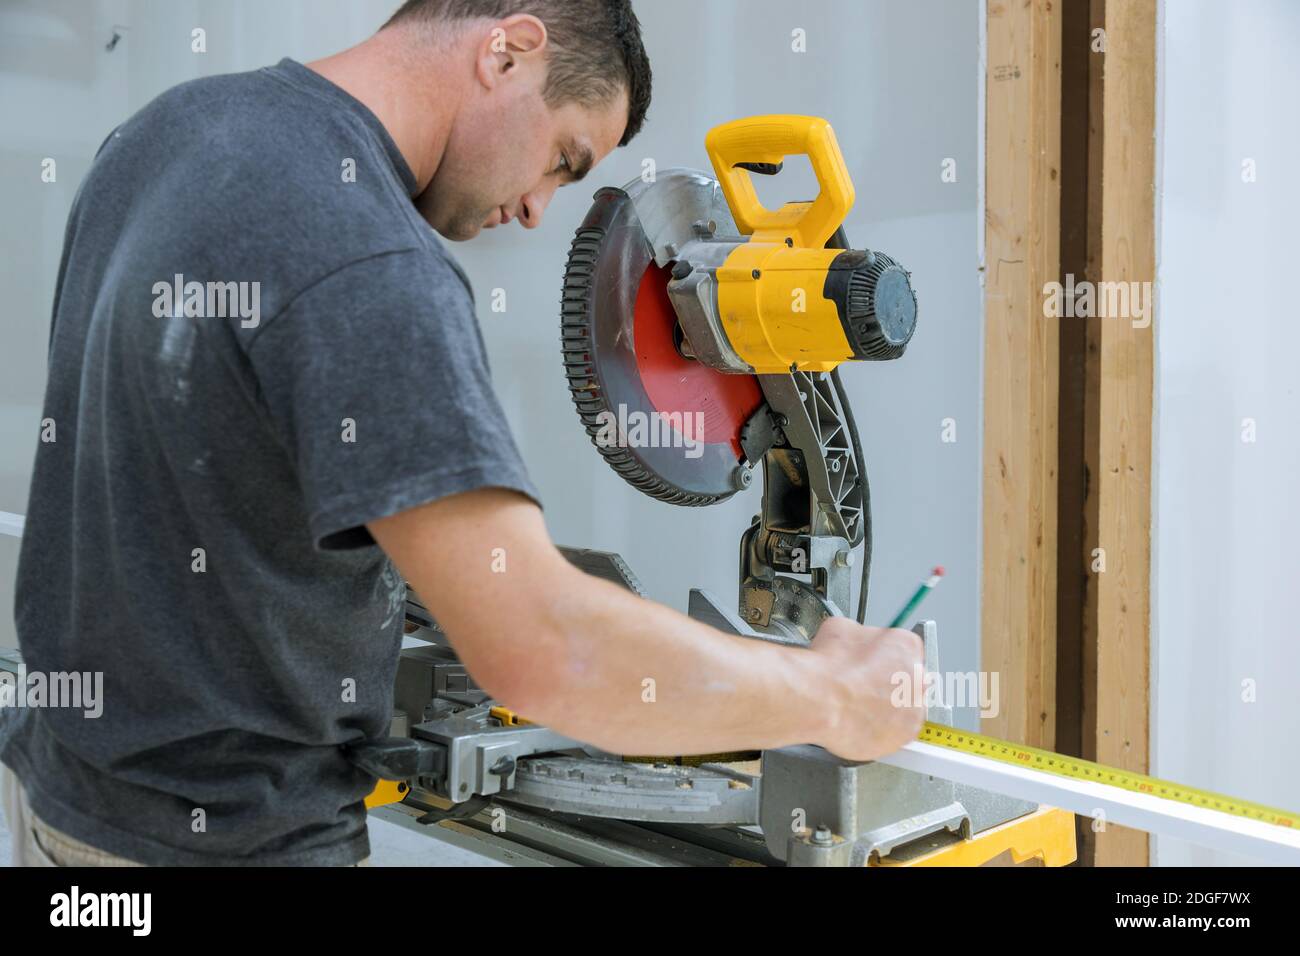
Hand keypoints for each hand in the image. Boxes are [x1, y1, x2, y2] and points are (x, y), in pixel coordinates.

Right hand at [808, 617, 926, 761]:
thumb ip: (860, 636)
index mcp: (906, 646)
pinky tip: (860, 723)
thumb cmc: (829, 668)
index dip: (883, 658)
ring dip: (886, 708)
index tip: (872, 664)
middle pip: (908, 679)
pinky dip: (880, 730)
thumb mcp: (841, 629)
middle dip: (888, 684)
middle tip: (863, 687)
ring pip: (903, 708)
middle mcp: (918, 677)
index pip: (903, 649)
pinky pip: (895, 733)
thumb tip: (854, 642)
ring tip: (859, 707)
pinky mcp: (904, 735)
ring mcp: (914, 709)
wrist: (820, 700)